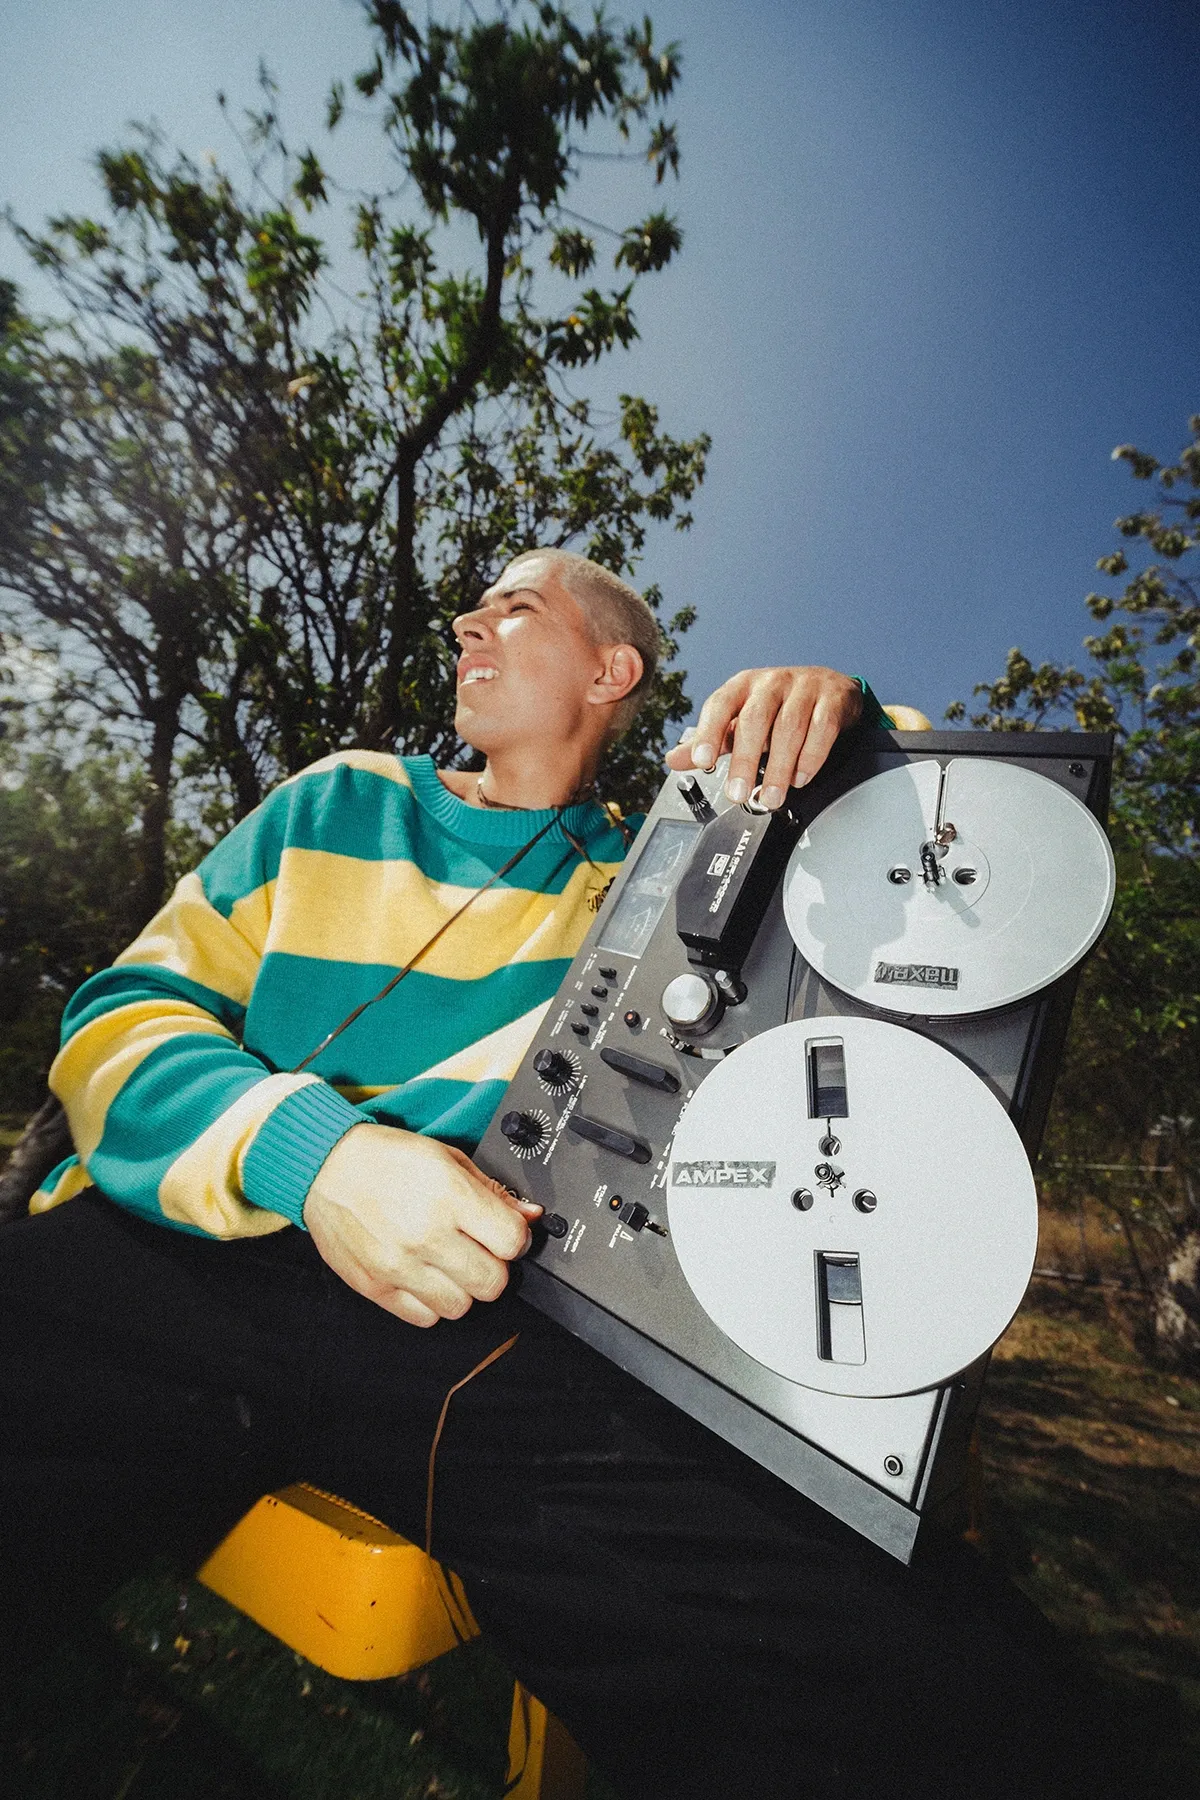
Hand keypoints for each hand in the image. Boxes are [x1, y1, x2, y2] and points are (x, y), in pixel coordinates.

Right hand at [303, 1123, 541, 1326]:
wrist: (326, 1166)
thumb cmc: (387, 1158)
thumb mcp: (447, 1157)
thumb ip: (491, 1190)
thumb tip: (529, 1216)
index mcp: (448, 1195)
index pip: (512, 1241)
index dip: (515, 1238)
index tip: (505, 1233)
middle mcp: (426, 1234)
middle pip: (492, 1282)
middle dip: (493, 1267)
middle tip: (478, 1249)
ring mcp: (399, 1265)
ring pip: (461, 1307)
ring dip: (461, 1288)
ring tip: (447, 1262)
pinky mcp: (376, 1287)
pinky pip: (424, 1317)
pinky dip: (430, 1302)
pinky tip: (423, 1275)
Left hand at [664, 666, 863, 808]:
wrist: (829, 689)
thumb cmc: (777, 707)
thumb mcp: (740, 720)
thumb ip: (711, 741)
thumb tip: (674, 761)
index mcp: (742, 686)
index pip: (720, 705)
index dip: (709, 733)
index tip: (703, 762)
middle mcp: (771, 683)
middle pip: (755, 719)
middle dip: (746, 760)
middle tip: (738, 794)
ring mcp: (804, 688)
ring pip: (790, 727)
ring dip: (779, 767)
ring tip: (771, 796)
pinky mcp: (832, 700)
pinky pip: (822, 728)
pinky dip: (810, 757)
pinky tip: (800, 778)